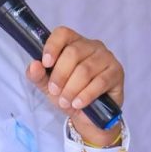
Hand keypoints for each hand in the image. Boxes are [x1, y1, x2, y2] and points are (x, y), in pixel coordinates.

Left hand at [26, 26, 123, 145]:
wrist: (89, 117)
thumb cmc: (69, 95)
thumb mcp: (49, 87)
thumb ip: (38, 76)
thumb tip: (33, 65)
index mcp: (73, 43)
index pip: (63, 33)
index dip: (53, 46)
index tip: (45, 63)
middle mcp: (92, 45)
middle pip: (73, 52)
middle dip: (60, 75)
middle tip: (54, 91)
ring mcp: (106, 57)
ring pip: (85, 69)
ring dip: (72, 88)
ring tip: (65, 102)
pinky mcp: (117, 72)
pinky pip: (100, 81)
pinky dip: (86, 94)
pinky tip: (78, 104)